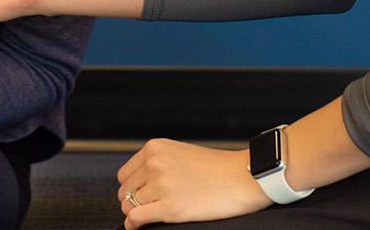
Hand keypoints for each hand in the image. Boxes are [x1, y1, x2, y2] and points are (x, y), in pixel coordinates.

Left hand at [116, 138, 267, 227]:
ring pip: (128, 205)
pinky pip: (136, 218)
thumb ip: (158, 163)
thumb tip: (139, 184)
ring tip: (149, 216)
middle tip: (148, 208)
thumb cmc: (217, 168)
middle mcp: (154, 164)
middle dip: (134, 201)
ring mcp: (161, 185)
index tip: (141, 197)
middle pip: (125, 191)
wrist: (244, 177)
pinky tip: (138, 227)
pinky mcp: (170, 207)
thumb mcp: (180, 153)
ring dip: (136, 213)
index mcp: (154, 148)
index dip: (132, 188)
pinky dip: (133, 225)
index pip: (125, 174)